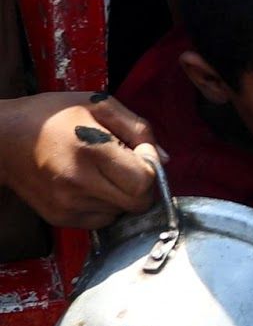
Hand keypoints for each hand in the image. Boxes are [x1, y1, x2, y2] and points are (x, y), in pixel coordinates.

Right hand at [0, 92, 162, 228]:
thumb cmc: (53, 115)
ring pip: (120, 214)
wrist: (2, 138)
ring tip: (103, 172)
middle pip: (137, 203)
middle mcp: (78, 184)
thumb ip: (138, 128)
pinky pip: (100, 222)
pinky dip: (105, 206)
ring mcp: (66, 205)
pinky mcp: (58, 218)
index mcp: (91, 151)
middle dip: (143, 185)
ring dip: (122, 196)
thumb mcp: (100, 104)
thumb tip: (164, 159)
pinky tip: (91, 185)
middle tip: (127, 166)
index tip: (139, 153)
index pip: (144, 181)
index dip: (151, 167)